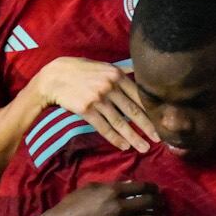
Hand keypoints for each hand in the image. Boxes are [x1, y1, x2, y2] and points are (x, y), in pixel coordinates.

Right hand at [35, 57, 159, 151]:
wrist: (54, 77)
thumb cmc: (80, 71)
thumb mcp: (103, 66)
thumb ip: (121, 72)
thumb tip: (138, 74)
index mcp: (117, 75)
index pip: (139, 96)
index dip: (151, 111)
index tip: (161, 122)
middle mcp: (110, 86)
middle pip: (133, 111)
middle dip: (148, 127)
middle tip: (159, 140)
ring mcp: (98, 98)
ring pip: (120, 122)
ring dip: (133, 138)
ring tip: (144, 148)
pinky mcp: (86, 109)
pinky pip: (104, 127)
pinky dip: (115, 138)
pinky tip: (124, 146)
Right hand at [43, 180, 164, 215]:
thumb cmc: (73, 205)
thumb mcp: (91, 188)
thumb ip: (112, 186)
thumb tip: (129, 186)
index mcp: (112, 192)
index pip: (142, 188)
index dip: (153, 188)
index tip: (155, 190)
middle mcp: (119, 208)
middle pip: (149, 203)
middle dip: (159, 203)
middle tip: (161, 204)